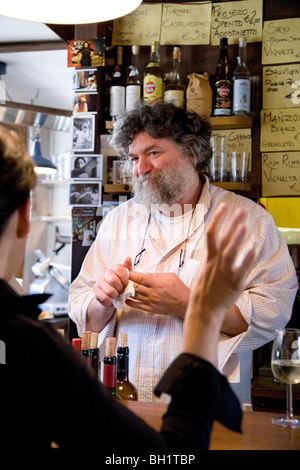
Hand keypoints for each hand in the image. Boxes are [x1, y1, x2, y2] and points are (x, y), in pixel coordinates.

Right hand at [93, 257, 131, 307]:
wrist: (111, 295)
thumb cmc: (120, 284)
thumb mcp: (126, 276)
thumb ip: (128, 268)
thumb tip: (128, 258)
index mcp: (113, 268)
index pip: (119, 268)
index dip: (124, 278)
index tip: (126, 283)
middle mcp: (105, 273)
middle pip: (113, 280)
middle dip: (120, 288)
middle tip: (121, 291)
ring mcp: (99, 281)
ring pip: (110, 291)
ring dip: (116, 295)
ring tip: (117, 295)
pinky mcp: (95, 290)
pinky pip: (105, 298)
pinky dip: (111, 301)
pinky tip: (112, 299)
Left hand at [127, 271, 189, 317]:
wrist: (185, 304)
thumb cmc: (179, 288)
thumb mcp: (170, 276)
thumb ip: (157, 275)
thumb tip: (146, 274)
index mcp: (157, 283)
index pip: (140, 278)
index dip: (131, 274)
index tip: (126, 272)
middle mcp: (153, 293)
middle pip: (135, 287)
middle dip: (127, 283)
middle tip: (122, 280)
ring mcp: (152, 302)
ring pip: (135, 296)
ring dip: (127, 292)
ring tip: (123, 289)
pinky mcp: (152, 309)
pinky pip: (138, 306)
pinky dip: (131, 303)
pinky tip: (127, 300)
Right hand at [183, 203, 255, 364]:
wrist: (204, 310)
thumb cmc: (205, 291)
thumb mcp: (206, 270)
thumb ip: (214, 258)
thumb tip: (219, 247)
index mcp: (209, 259)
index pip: (210, 234)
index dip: (216, 219)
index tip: (223, 207)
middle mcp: (216, 263)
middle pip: (223, 239)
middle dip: (231, 223)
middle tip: (240, 210)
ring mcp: (225, 273)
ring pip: (230, 252)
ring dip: (237, 238)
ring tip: (244, 225)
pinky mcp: (234, 283)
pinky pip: (242, 269)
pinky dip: (248, 259)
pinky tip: (254, 249)